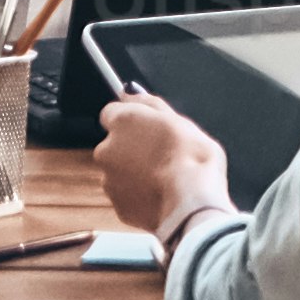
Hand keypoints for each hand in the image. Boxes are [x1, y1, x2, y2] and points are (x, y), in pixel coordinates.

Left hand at [95, 88, 227, 239]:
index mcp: (122, 122)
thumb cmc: (192, 157)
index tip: (147, 128)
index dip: (132, 121)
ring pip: (119, 173)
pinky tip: (162, 195)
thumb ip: (148, 103)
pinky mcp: (118, 207)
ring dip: (135, 173)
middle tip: (162, 155)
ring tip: (165, 178)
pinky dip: (139, 195)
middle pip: (114, 145)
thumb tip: (129, 92)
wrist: (191, 202)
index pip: (112, 113)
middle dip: (132, 149)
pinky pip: (127, 197)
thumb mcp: (178, 118)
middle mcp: (107, 149)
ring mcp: (110, 180)